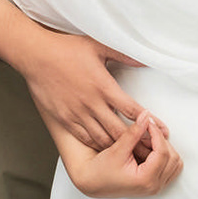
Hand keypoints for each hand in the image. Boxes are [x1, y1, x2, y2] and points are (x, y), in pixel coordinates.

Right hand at [13, 28, 144, 150]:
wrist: (35, 55)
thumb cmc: (66, 48)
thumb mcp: (98, 46)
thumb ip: (123, 55)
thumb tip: (145, 60)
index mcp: (103, 86)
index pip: (132, 110)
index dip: (150, 123)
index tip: (162, 130)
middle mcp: (91, 104)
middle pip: (120, 132)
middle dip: (138, 143)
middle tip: (151, 151)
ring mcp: (77, 113)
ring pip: (103, 139)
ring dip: (119, 147)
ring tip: (132, 153)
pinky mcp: (64, 119)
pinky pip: (85, 138)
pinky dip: (99, 144)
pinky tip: (106, 145)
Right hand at [61, 112, 181, 198]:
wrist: (91, 182)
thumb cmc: (99, 171)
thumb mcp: (117, 149)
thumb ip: (134, 132)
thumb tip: (145, 117)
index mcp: (146, 180)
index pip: (163, 152)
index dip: (157, 134)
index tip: (148, 123)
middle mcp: (154, 186)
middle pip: (173, 158)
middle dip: (161, 141)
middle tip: (146, 131)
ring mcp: (155, 187)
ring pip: (174, 164)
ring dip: (164, 149)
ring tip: (146, 141)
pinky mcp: (153, 184)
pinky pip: (169, 168)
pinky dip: (163, 156)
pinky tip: (148, 149)